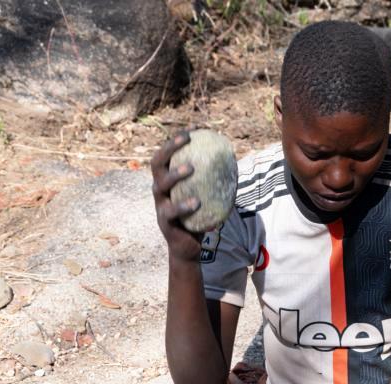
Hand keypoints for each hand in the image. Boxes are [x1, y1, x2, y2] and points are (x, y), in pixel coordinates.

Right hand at [150, 131, 202, 262]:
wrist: (189, 249)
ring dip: (174, 175)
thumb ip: (215, 183)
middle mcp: (159, 191)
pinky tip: (197, 202)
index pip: (168, 155)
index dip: (177, 139)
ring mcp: (160, 206)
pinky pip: (171, 212)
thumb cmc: (199, 220)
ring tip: (190, 169)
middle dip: (169, 148)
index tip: (194, 128)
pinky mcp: (164, 223)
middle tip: (186, 140)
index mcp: (168, 182)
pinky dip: (183, 206)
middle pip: (157, 163)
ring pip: (160, 186)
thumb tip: (234, 163)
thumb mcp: (207, 198)